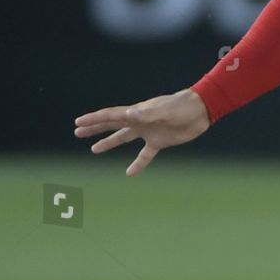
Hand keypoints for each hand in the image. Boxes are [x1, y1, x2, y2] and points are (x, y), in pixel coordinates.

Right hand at [73, 89, 209, 176]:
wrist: (201, 110)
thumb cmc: (182, 106)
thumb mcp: (164, 110)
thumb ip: (147, 113)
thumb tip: (129, 113)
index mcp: (137, 112)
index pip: (110, 116)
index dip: (93, 119)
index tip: (78, 123)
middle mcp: (139, 121)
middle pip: (112, 125)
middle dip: (94, 129)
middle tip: (78, 132)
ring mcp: (148, 131)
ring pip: (123, 138)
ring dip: (109, 143)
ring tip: (94, 150)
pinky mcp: (159, 141)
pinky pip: (145, 155)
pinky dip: (137, 164)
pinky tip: (129, 173)